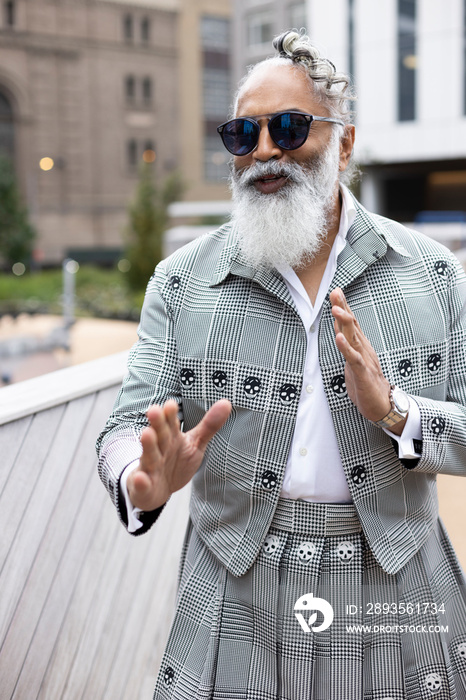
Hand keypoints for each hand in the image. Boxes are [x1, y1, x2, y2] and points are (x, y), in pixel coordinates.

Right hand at [127, 398, 231, 510]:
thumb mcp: (195, 444)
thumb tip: (226, 403)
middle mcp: (159, 449)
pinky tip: (140, 478)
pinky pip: (142, 484)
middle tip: (155, 410)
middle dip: (157, 423)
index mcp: (171, 438)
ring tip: (146, 433)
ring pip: (149, 455)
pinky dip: (141, 481)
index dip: (171, 414)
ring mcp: (149, 467)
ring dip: (148, 445)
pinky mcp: (143, 486)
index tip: (171, 404)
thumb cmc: (176, 462)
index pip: (171, 423)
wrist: (158, 490)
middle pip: (159, 435)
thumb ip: (209, 425)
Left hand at [330, 288, 405, 433]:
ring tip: (335, 309)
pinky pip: (353, 358)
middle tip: (336, 291)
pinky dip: (346, 348)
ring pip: (353, 338)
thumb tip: (337, 327)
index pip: (351, 322)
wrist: (381, 403)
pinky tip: (339, 338)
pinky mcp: (363, 373)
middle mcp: (363, 348)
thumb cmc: (366, 381)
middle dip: (343, 307)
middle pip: (352, 324)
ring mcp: (364, 359)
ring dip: (343, 323)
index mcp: (360, 344)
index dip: (343, 306)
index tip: (336, 290)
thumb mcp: (353, 358)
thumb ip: (347, 342)